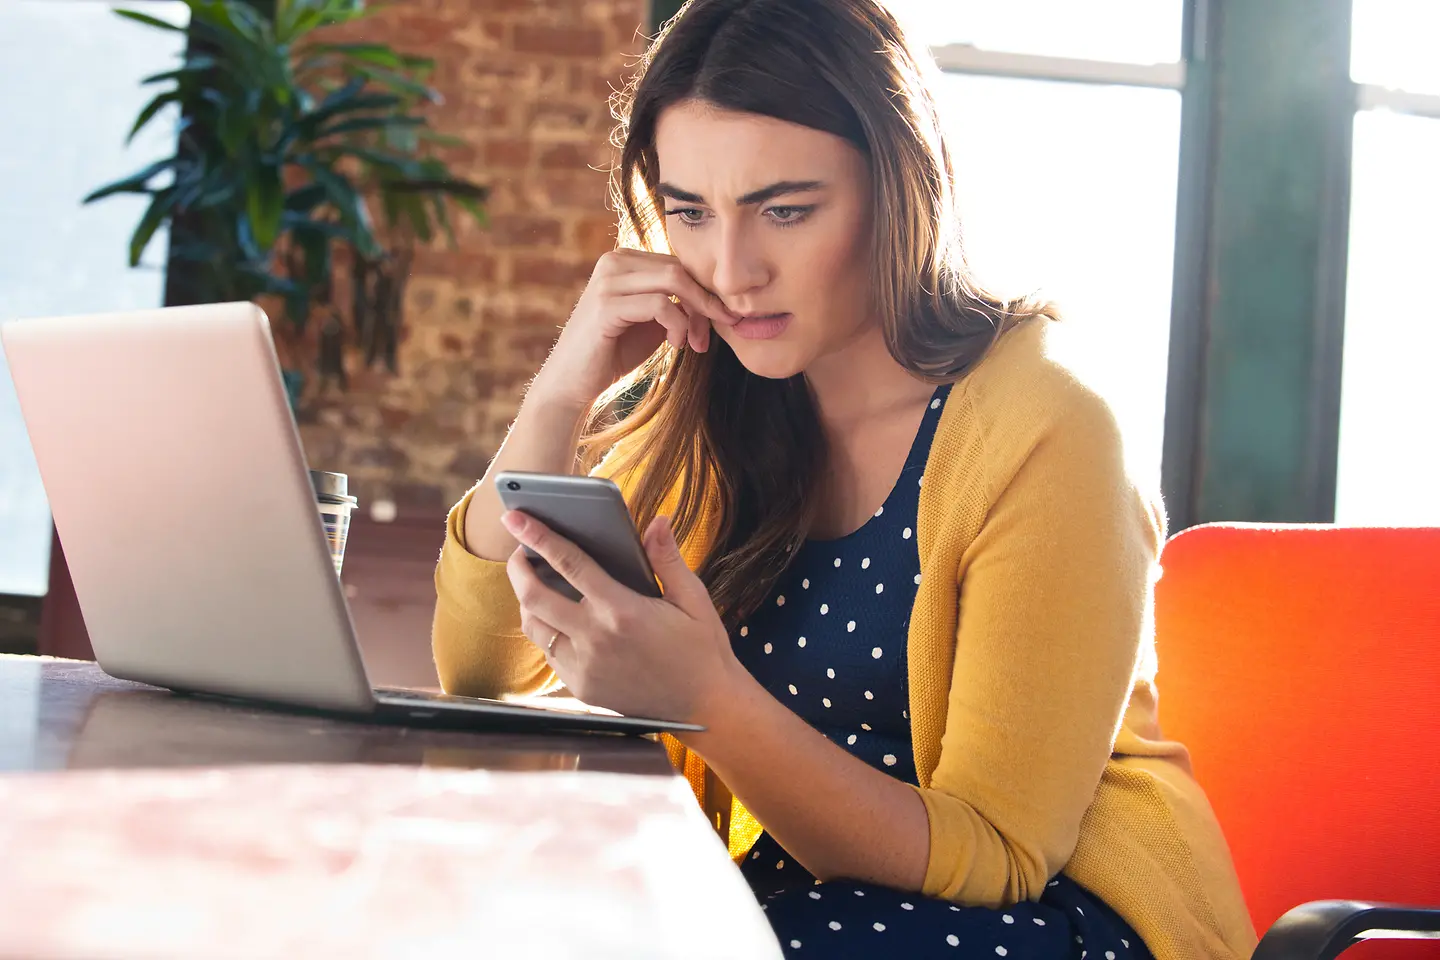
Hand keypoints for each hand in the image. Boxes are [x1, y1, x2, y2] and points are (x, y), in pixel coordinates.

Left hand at [499, 509, 740, 722]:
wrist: (704, 707)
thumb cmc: (701, 648)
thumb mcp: (693, 598)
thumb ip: (667, 559)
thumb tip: (657, 522)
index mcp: (622, 610)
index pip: (569, 563)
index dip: (538, 537)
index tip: (516, 518)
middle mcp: (595, 639)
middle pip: (534, 596)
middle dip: (518, 568)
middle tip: (519, 551)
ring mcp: (584, 667)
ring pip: (534, 627)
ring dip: (526, 601)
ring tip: (534, 583)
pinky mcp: (581, 688)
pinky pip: (548, 654)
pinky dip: (546, 632)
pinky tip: (558, 619)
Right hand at [528, 249, 736, 411]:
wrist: (573, 382)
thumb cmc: (614, 352)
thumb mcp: (653, 321)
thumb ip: (677, 302)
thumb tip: (716, 297)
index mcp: (625, 259)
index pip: (678, 263)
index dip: (703, 291)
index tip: (719, 320)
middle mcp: (614, 261)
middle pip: (680, 268)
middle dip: (704, 302)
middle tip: (712, 333)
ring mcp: (608, 281)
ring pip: (674, 281)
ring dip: (694, 315)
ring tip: (693, 342)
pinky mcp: (606, 305)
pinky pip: (660, 304)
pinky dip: (677, 325)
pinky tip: (675, 345)